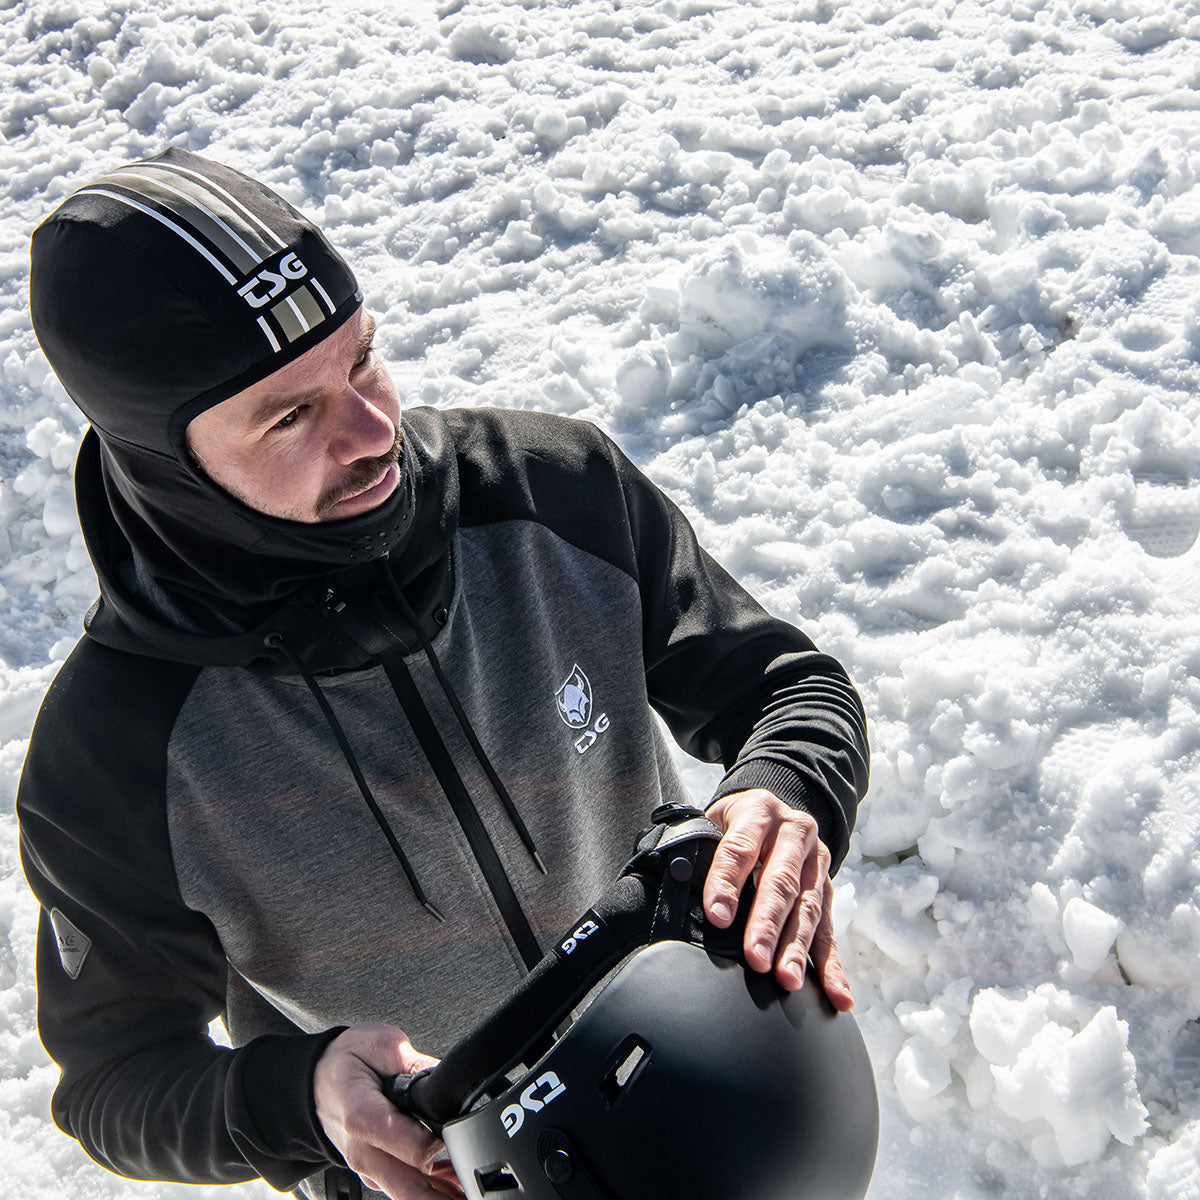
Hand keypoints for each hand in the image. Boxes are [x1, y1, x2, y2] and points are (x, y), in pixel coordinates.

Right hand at [314, 1023, 463, 1198]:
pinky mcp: (374, 1174)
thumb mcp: (382, 1045)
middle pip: (413, 1189)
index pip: (411, 1149)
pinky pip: (406, 1191)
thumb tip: (448, 1080)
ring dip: (444, 1195)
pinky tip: (457, 1184)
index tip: (459, 1132)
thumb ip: (417, 1065)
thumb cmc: (346, 1062)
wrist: (315, 1082)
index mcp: (364, 1118)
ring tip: (473, 1188)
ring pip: (410, 1196)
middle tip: (478, 1187)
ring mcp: (368, 1169)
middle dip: (448, 1194)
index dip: (442, 1144)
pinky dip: (433, 1192)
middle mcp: (364, 1153)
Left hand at [703, 789, 852, 1010]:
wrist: (774, 806)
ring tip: (789, 980)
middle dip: (767, 924)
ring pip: (809, 907)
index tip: (718, 917)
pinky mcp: (828, 888)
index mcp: (759, 811)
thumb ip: (701, 850)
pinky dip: (833, 965)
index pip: (740, 849)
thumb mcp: (715, 820)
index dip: (727, 882)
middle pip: (781, 882)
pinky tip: (837, 994)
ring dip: (798, 947)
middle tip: (756, 958)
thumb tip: (680, 889)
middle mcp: (794, 832)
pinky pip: (831, 929)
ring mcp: (816, 862)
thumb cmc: (734, 822)